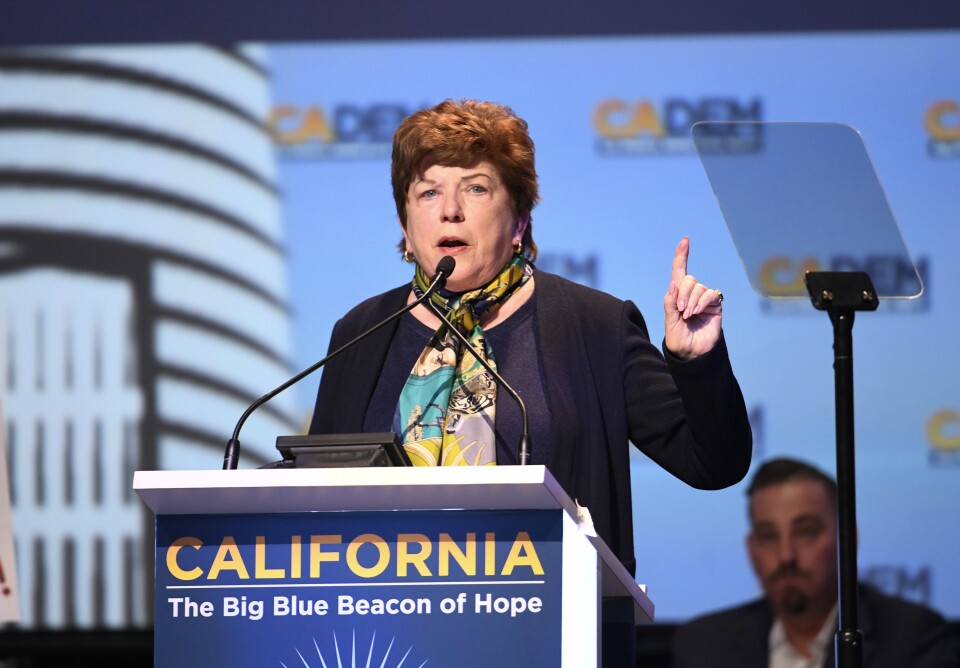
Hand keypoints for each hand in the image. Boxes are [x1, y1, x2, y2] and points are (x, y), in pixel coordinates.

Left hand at [663, 237, 722, 359]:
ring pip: (698, 287)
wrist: (692, 353)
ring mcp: (704, 299)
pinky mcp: (715, 305)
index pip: (680, 272)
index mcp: (678, 296)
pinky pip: (710, 294)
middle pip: (689, 280)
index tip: (685, 240)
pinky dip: (702, 302)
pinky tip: (697, 313)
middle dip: (682, 293)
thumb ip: (670, 302)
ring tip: (688, 316)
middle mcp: (691, 294)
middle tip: (681, 310)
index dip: (682, 256)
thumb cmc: (678, 338)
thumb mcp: (669, 321)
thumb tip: (674, 284)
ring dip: (691, 300)